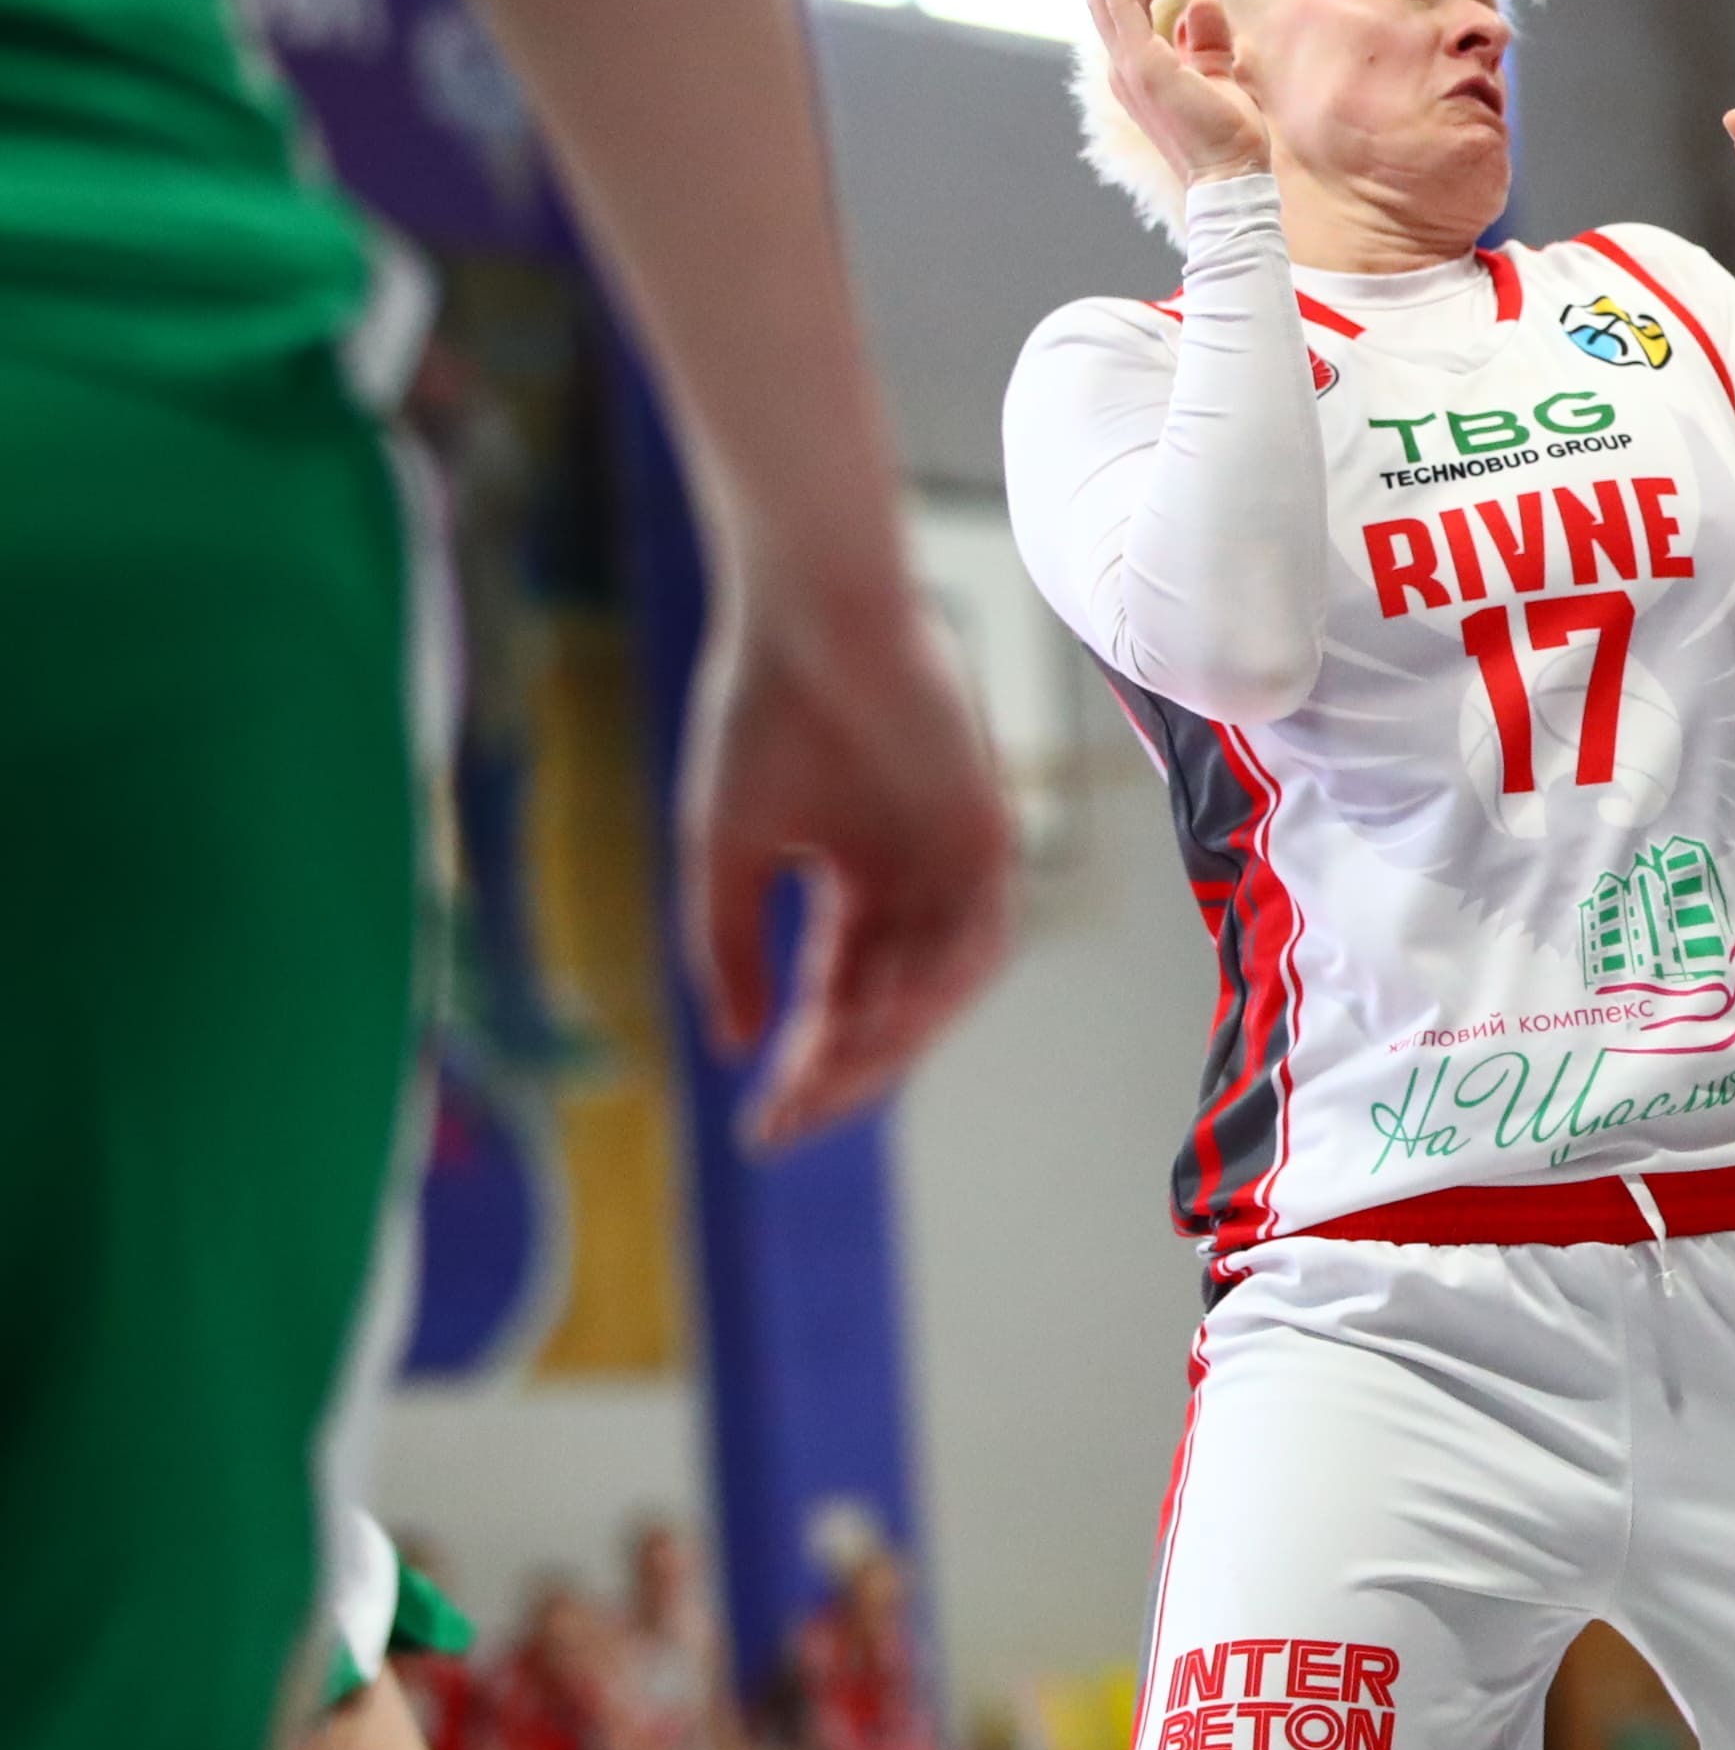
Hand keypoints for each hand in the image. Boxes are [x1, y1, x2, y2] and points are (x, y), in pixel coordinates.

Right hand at [683, 570, 1016, 1148]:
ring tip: (835, 1078)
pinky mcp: (991, 829)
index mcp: (859, 883)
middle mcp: (915, 880)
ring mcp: (956, 858)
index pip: (838, 999)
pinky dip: (943, 983)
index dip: (804, 1065)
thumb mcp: (728, 854)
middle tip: (795, 1121)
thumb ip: (730, 947)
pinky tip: (893, 1022)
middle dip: (848, 1070)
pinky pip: (983, 933)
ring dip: (894, 1038)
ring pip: (941, 983)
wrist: (806, 621)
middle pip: (893, 1005)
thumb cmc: (760, 718)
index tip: (761, 1128)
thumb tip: (735, 1044)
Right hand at [1088, 0, 1269, 190]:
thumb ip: (1207, 42)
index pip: (1139, 2)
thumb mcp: (1221, 78)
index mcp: (1142, 66)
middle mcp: (1126, 64)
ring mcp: (1128, 65)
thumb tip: (1202, 1)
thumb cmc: (1229, 137)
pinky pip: (1116, 7)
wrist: (1231, 177)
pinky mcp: (1140, 66)